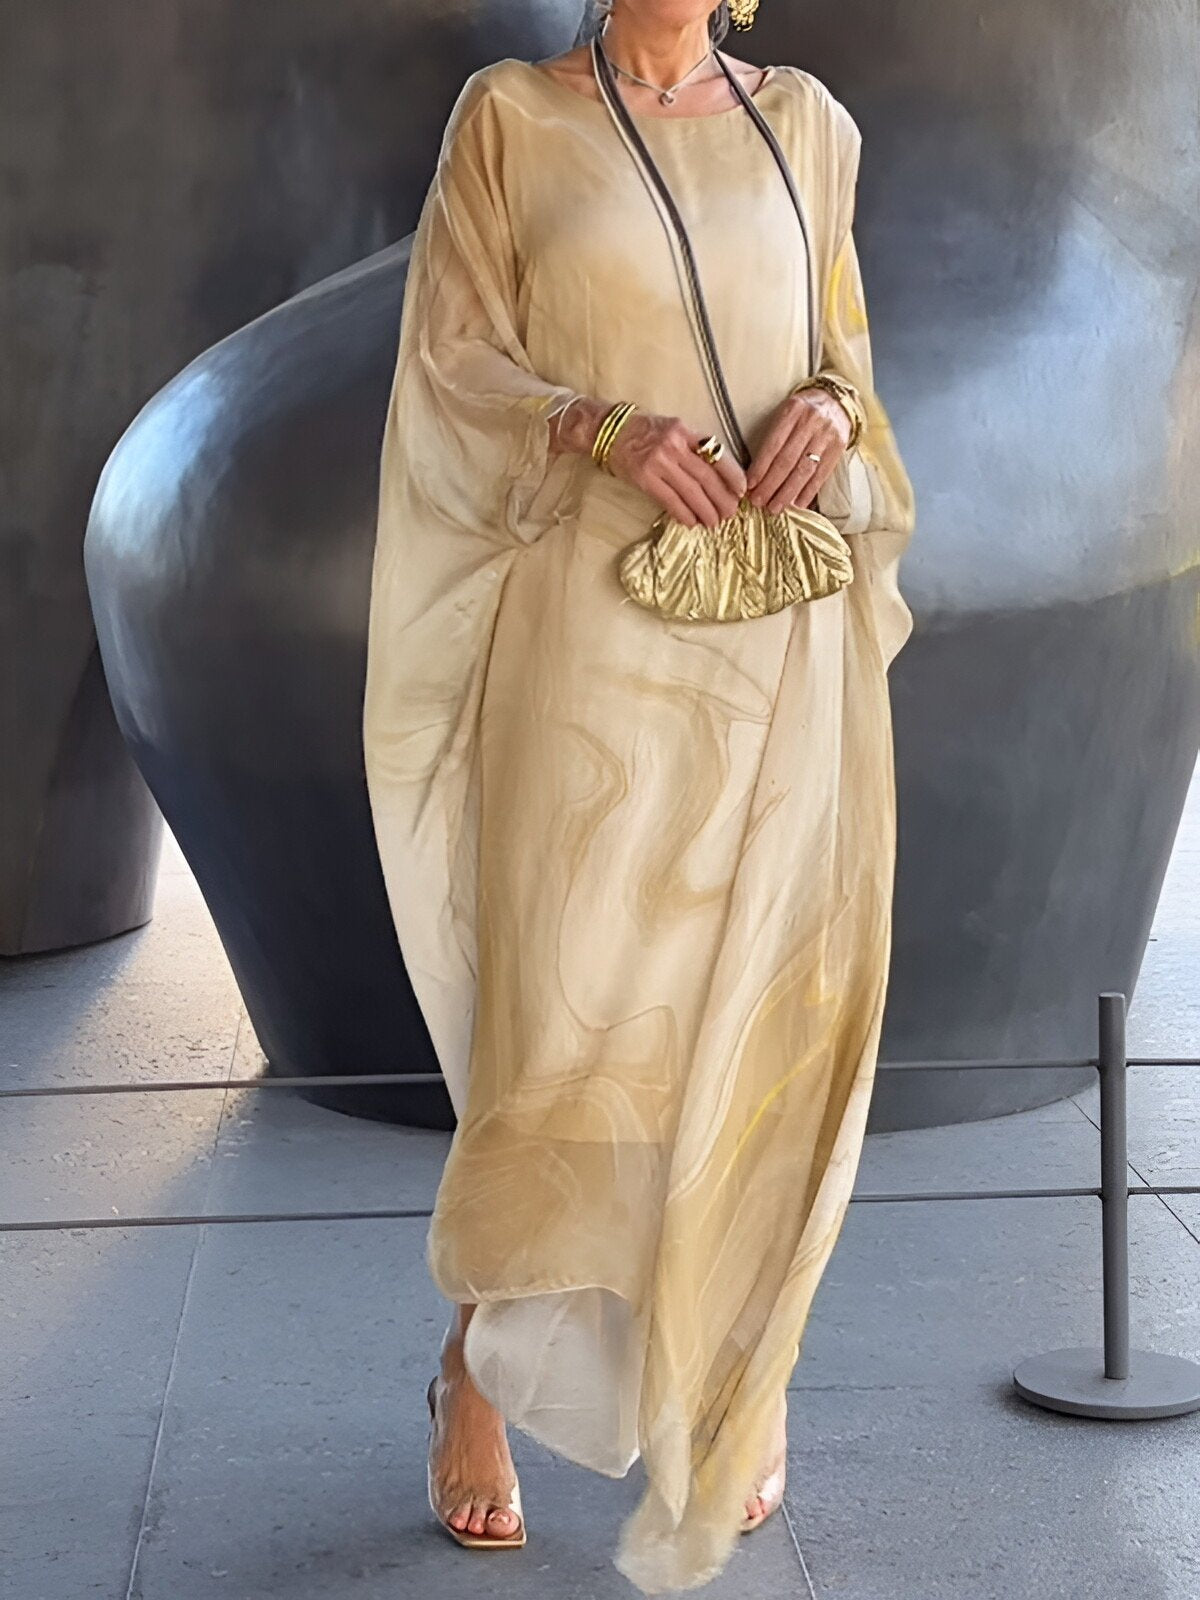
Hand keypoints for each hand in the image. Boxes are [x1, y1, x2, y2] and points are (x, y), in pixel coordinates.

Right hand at [552, 395, 745, 526]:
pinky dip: (684, 513)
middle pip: (706, 478)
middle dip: (722, 499)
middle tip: (730, 514)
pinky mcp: (644, 478)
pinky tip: (692, 521)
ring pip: (691, 492)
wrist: (609, 431)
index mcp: (685, 431)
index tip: (742, 491)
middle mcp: (674, 446)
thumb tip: (716, 475)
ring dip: (706, 511)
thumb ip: (693, 447)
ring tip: (714, 522)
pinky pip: (670, 501)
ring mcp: (658, 462)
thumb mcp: (673, 429)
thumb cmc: (644, 431)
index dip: (733, 475)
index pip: (717, 455)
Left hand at [745, 388, 852, 513]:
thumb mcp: (786, 413)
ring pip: (804, 470)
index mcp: (792, 411)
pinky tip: (797, 505)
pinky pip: (821, 474)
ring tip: (775, 507)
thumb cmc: (803, 412)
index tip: (750, 486)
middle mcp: (810, 422)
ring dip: (787, 493)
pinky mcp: (839, 447)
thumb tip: (756, 474)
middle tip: (758, 502)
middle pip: (787, 460)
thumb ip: (773, 437)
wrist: (837, 401)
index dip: (760, 468)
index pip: (773, 445)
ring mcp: (826, 435)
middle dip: (770, 485)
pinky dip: (808, 491)